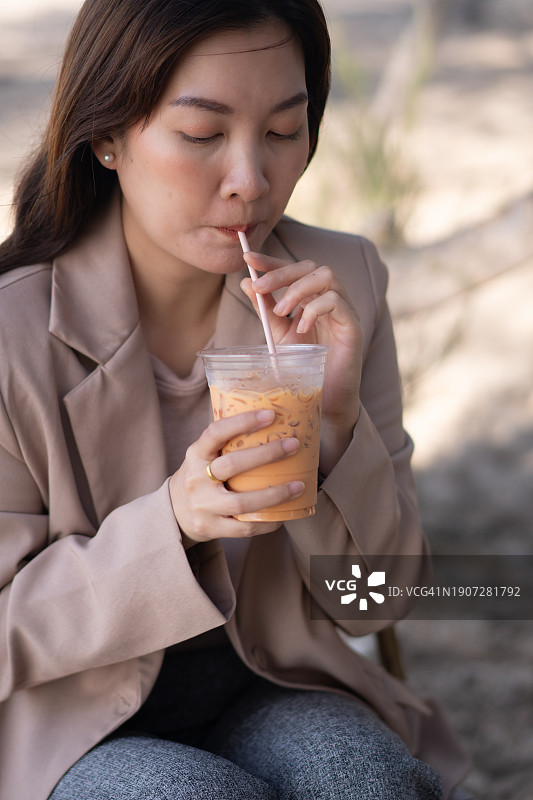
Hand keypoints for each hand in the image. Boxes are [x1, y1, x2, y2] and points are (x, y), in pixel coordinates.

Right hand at [169, 409, 303, 544]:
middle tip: (293, 444)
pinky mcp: (211, 528)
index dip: (242, 422)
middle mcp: (196, 480)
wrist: (173, 513)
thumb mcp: (202, 456)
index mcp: (195, 455)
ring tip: (299, 485)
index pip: (215, 433)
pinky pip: (244, 528)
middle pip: (232, 465)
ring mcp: (203, 506)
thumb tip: (270, 421)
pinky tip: (284, 515)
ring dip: (274, 494)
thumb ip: (225, 443)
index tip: (270, 414)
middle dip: (266, 454)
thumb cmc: (199, 476)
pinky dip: (266, 522)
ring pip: (241, 502)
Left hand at [240, 252, 362, 471]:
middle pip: (310, 266)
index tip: (247, 256)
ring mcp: (345, 309)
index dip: (272, 260)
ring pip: (327, 275)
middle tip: (259, 287)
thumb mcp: (278, 335)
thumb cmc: (305, 365)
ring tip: (280, 311)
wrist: (325, 397)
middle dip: (281, 273)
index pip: (293, 268)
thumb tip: (246, 281)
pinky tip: (301, 328)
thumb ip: (265, 309)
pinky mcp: (353, 326)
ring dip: (298, 290)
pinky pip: (337, 302)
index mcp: (312, 296)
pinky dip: (315, 310)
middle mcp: (330, 297)